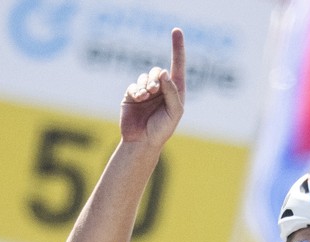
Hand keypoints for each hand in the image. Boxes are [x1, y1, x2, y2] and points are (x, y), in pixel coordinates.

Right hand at [120, 28, 185, 147]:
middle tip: (154, 90)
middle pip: (157, 71)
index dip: (177, 47)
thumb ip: (172, 92)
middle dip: (155, 79)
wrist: (142, 143)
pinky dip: (137, 90)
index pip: (177, 65)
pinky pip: (133, 85)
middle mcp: (160, 89)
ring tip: (146, 97)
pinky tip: (138, 99)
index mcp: (174, 90)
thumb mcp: (174, 112)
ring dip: (146, 85)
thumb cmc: (162, 130)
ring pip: (144, 77)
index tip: (176, 31)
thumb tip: (163, 73)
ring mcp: (145, 92)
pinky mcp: (131, 96)